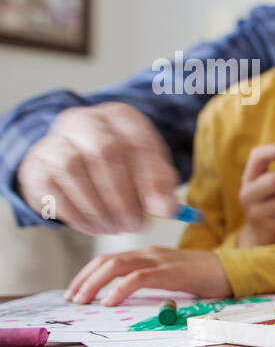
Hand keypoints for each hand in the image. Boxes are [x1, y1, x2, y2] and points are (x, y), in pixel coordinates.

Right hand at [17, 103, 179, 233]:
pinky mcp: (35, 164)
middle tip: (134, 226)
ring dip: (97, 207)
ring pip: (72, 168)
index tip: (160, 210)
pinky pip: (51, 187)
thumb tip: (167, 209)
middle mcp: (85, 121)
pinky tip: (92, 226)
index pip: (139, 141)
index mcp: (121, 118)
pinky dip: (75, 212)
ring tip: (114, 228)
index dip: (150, 179)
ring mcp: (55, 140)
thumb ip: (160, 187)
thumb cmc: (121, 167)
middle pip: (104, 151)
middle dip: (122, 196)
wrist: (73, 163)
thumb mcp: (148, 170)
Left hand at [65, 246, 231, 305]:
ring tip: (83, 300)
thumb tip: (122, 297)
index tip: (75, 291)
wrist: (233, 271)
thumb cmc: (204, 279)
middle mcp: (149, 253)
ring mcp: (160, 260)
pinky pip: (138, 277)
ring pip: (116, 266)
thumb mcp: (170, 277)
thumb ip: (149, 282)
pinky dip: (119, 289)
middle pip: (106, 260)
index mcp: (148, 254)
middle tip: (72, 298)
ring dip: (94, 283)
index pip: (108, 259)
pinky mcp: (170, 272)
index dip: (87, 274)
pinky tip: (109, 301)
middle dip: (84, 279)